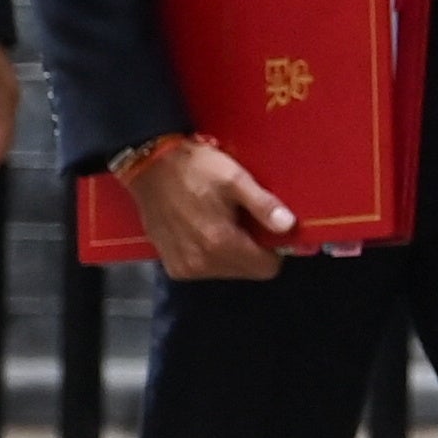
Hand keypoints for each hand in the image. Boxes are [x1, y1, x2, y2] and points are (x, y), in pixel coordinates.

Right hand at [131, 138, 294, 279]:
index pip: (266, 268)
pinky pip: (205, 269)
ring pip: (227, 271)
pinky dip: (211, 254)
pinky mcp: (172, 266)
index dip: (275, 249)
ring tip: (222, 221)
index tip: (272, 230)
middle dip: (253, 250)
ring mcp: (185, 267)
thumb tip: (288, 226)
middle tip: (244, 220)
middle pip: (247, 271)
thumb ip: (263, 205)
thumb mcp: (234, 179)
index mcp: (220, 243)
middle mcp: (202, 263)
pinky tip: (204, 229)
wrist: (149, 166)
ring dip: (232, 252)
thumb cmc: (194, 168)